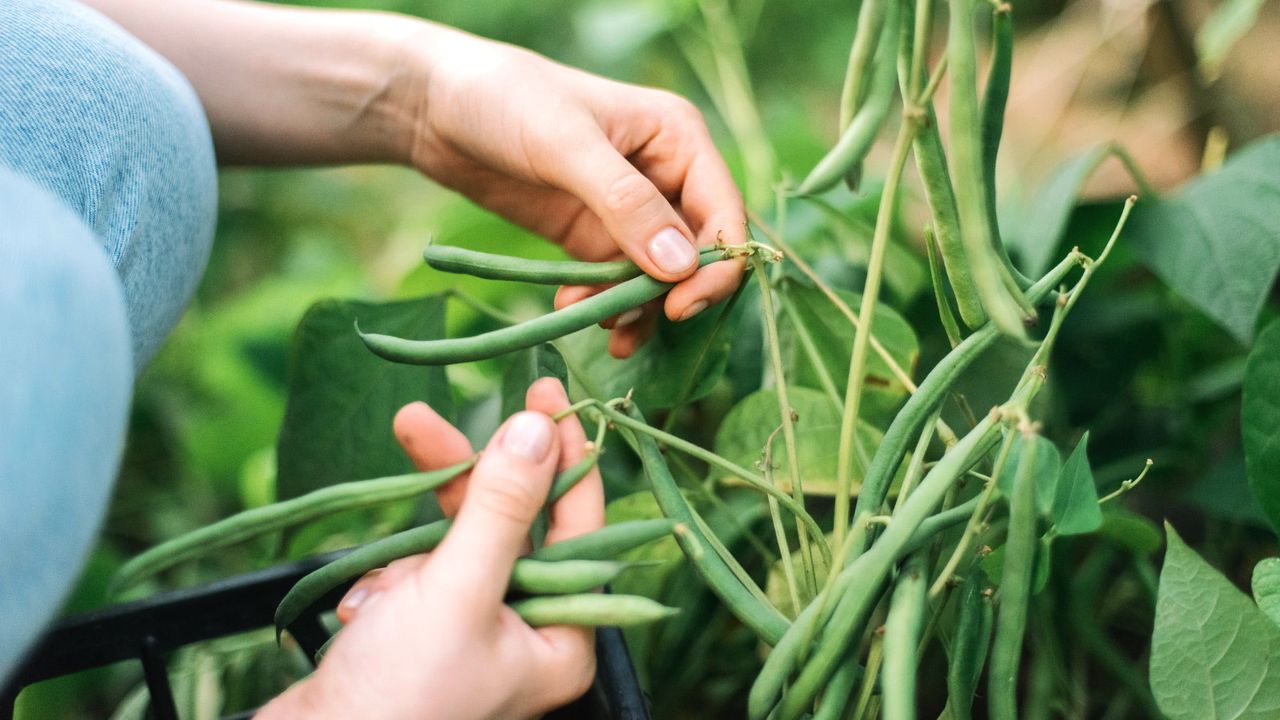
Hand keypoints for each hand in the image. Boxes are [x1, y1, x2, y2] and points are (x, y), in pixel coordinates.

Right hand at [258, 378, 604, 719]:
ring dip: (409, 554)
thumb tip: (538, 431)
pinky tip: (362, 618)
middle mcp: (526, 637)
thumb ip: (501, 509)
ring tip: (380, 594)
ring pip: (452, 546)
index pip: (580, 526)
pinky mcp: (421, 635)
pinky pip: (413, 575)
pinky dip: (385, 583)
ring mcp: (472, 635)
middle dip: (460, 485)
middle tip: (419, 421)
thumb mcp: (457, 591)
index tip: (543, 395)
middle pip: (508, 526)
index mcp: (562, 639)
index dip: (563, 456)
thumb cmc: (397, 696)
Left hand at [401, 25, 746, 356]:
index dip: (715, 264)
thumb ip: (626, 205)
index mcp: (677, 138)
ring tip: (603, 331)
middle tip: (632, 327)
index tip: (681, 306)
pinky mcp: (593, 236)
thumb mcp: (566, 146)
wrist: (438, 107)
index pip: (723, 211)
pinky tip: (572, 312)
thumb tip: (680, 267)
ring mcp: (630, 211)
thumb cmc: (505, 101)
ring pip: (658, 277)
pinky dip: (604, 305)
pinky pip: (616, 282)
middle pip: (697, 253)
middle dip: (672, 295)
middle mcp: (665, 176)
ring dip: (636, 308)